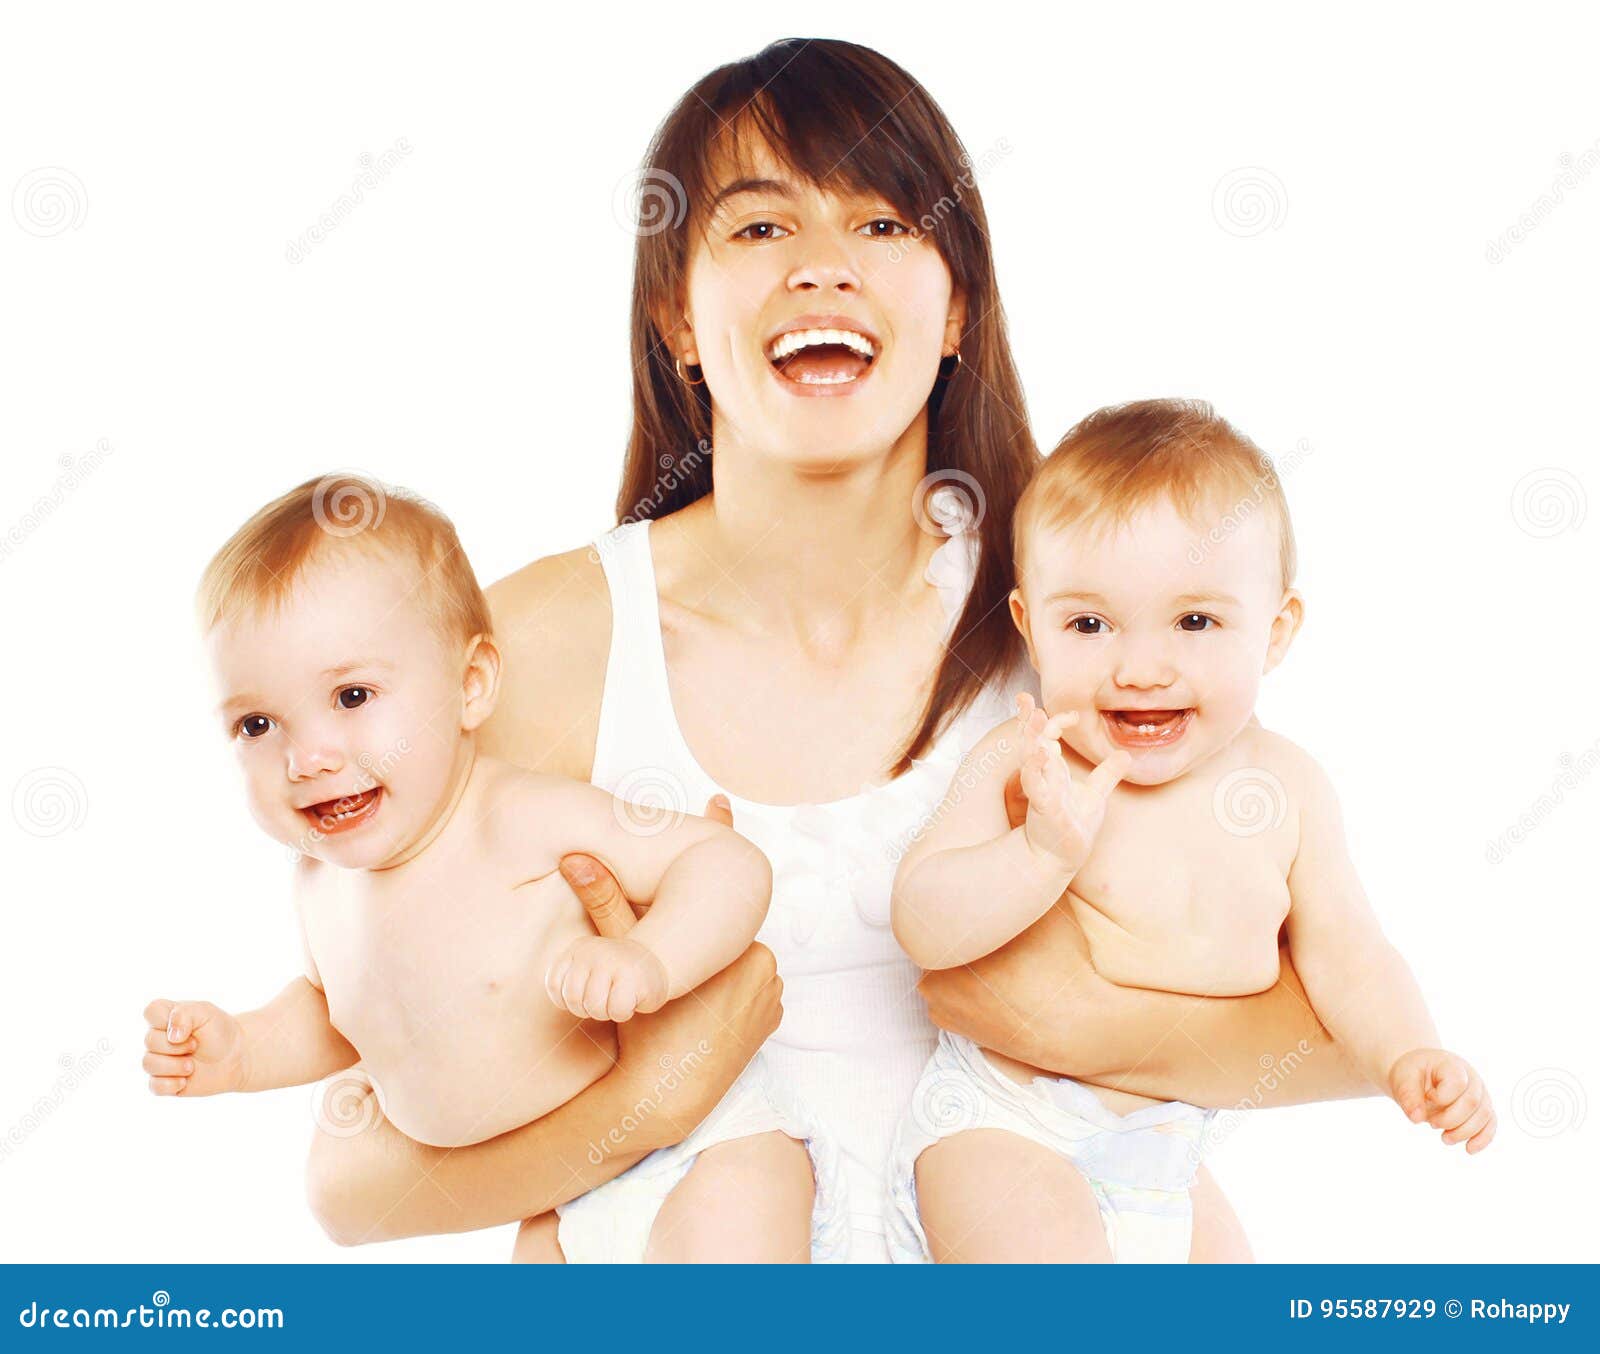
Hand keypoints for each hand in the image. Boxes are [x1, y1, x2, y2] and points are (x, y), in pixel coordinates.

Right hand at [141, 998, 246, 1096]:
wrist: (235, 1057)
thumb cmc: (219, 1031)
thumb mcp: (206, 1012)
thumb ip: (185, 1013)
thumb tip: (172, 1036)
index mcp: (166, 1017)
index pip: (150, 1011)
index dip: (165, 1020)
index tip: (187, 1027)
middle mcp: (158, 1038)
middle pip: (149, 1040)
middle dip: (176, 1046)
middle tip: (196, 1045)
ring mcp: (159, 1060)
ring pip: (148, 1064)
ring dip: (174, 1065)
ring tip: (192, 1065)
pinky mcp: (163, 1082)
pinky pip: (153, 1086)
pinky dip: (170, 1084)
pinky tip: (185, 1081)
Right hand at [559, 793, 782, 1133]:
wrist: (664, 1099)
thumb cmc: (642, 1033)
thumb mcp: (619, 967)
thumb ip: (602, 907)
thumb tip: (575, 858)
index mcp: (735, 942)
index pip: (721, 883)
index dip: (718, 835)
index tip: (719, 800)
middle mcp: (762, 963)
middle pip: (722, 930)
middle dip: (699, 934)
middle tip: (675, 961)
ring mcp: (770, 994)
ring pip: (734, 960)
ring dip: (714, 965)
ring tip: (687, 999)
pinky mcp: (769, 1022)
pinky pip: (749, 992)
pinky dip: (730, 993)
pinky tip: (704, 1016)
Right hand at [1014, 692, 1129, 871]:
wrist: (1062, 858)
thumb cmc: (1074, 827)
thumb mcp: (1096, 795)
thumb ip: (1107, 774)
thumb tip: (1125, 754)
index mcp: (1053, 770)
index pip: (1047, 735)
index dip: (1055, 720)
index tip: (1074, 714)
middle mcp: (1043, 776)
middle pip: (1031, 740)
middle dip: (1027, 719)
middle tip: (1022, 697)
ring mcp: (1041, 790)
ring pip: (1031, 758)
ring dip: (1031, 737)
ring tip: (1033, 717)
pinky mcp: (1043, 807)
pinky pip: (1035, 785)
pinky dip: (1035, 769)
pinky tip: (1040, 754)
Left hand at [1389, 1048, 1496, 1152]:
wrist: (1419, 1075)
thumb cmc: (1412, 1074)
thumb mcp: (1403, 1078)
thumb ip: (1407, 1096)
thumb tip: (1417, 1118)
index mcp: (1451, 1064)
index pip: (1458, 1083)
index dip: (1442, 1097)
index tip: (1427, 1097)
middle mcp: (1471, 1078)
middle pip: (1472, 1102)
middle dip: (1451, 1119)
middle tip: (1432, 1124)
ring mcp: (1480, 1093)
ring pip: (1484, 1115)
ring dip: (1464, 1132)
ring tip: (1445, 1139)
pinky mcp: (1481, 1109)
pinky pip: (1490, 1124)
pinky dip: (1482, 1139)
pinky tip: (1469, 1149)